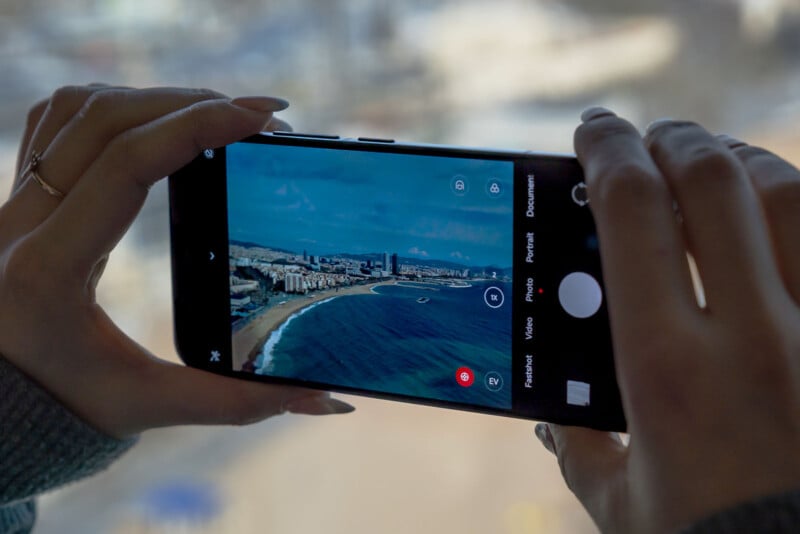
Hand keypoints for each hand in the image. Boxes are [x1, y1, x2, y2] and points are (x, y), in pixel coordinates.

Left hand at [0, 85, 352, 438]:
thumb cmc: (63, 407)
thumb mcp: (151, 406)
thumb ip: (239, 402)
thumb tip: (323, 396)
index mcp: (47, 270)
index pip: (123, 163)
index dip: (196, 127)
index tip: (260, 118)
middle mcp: (18, 224)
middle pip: (104, 119)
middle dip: (191, 104)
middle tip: (262, 118)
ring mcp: (12, 203)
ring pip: (77, 108)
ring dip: (154, 98)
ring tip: (218, 114)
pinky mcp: (20, 197)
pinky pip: (59, 120)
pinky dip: (116, 106)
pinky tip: (160, 120)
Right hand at [535, 108, 799, 532]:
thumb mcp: (620, 503)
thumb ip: (578, 449)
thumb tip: (551, 418)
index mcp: (667, 368)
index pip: (631, 214)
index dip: (606, 151)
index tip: (592, 131)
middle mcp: (751, 336)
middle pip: (711, 182)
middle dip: (669, 140)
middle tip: (646, 138)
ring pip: (786, 195)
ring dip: (738, 160)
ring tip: (709, 159)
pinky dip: (795, 203)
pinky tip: (773, 206)